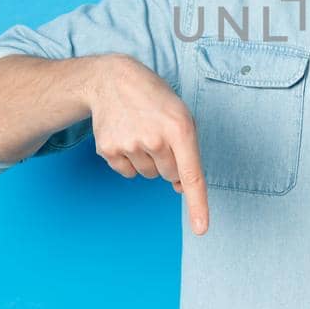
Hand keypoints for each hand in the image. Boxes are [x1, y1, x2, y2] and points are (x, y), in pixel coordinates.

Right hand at [86, 56, 209, 234]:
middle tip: (159, 135)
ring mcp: (129, 145)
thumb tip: (181, 189)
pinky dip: (129, 160)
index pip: (192, 175)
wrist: (113, 79)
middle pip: (170, 176)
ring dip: (148, 160)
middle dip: (169, 162)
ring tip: (141, 131)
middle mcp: (155, 139)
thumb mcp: (181, 116)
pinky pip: (127, 173)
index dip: (197, 204)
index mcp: (181, 129)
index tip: (201, 229)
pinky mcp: (108, 149)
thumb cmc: (155, 101)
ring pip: (149, 175)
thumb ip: (188, 152)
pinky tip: (126, 136)